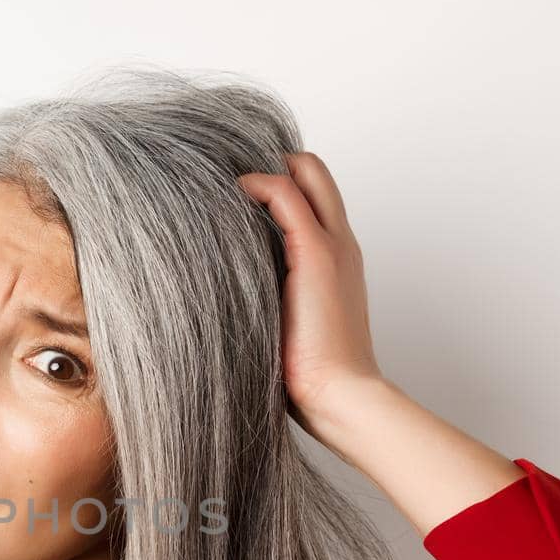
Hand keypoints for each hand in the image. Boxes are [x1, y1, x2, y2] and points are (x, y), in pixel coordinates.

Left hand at [238, 152, 382, 427]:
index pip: (314, 196)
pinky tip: (227, 200)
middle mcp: (339, 242)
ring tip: (220, 190)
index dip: (279, 184)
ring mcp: (332, 244)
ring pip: (304, 171)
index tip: (235, 198)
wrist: (339, 396)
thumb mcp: (282, 322)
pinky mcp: (316, 253)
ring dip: (260, 172)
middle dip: (272, 163)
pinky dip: (255, 187)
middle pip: (314, 171)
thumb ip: (267, 295)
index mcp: (336, 258)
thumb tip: (221, 289)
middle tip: (228, 185)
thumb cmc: (307, 375)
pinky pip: (285, 194)